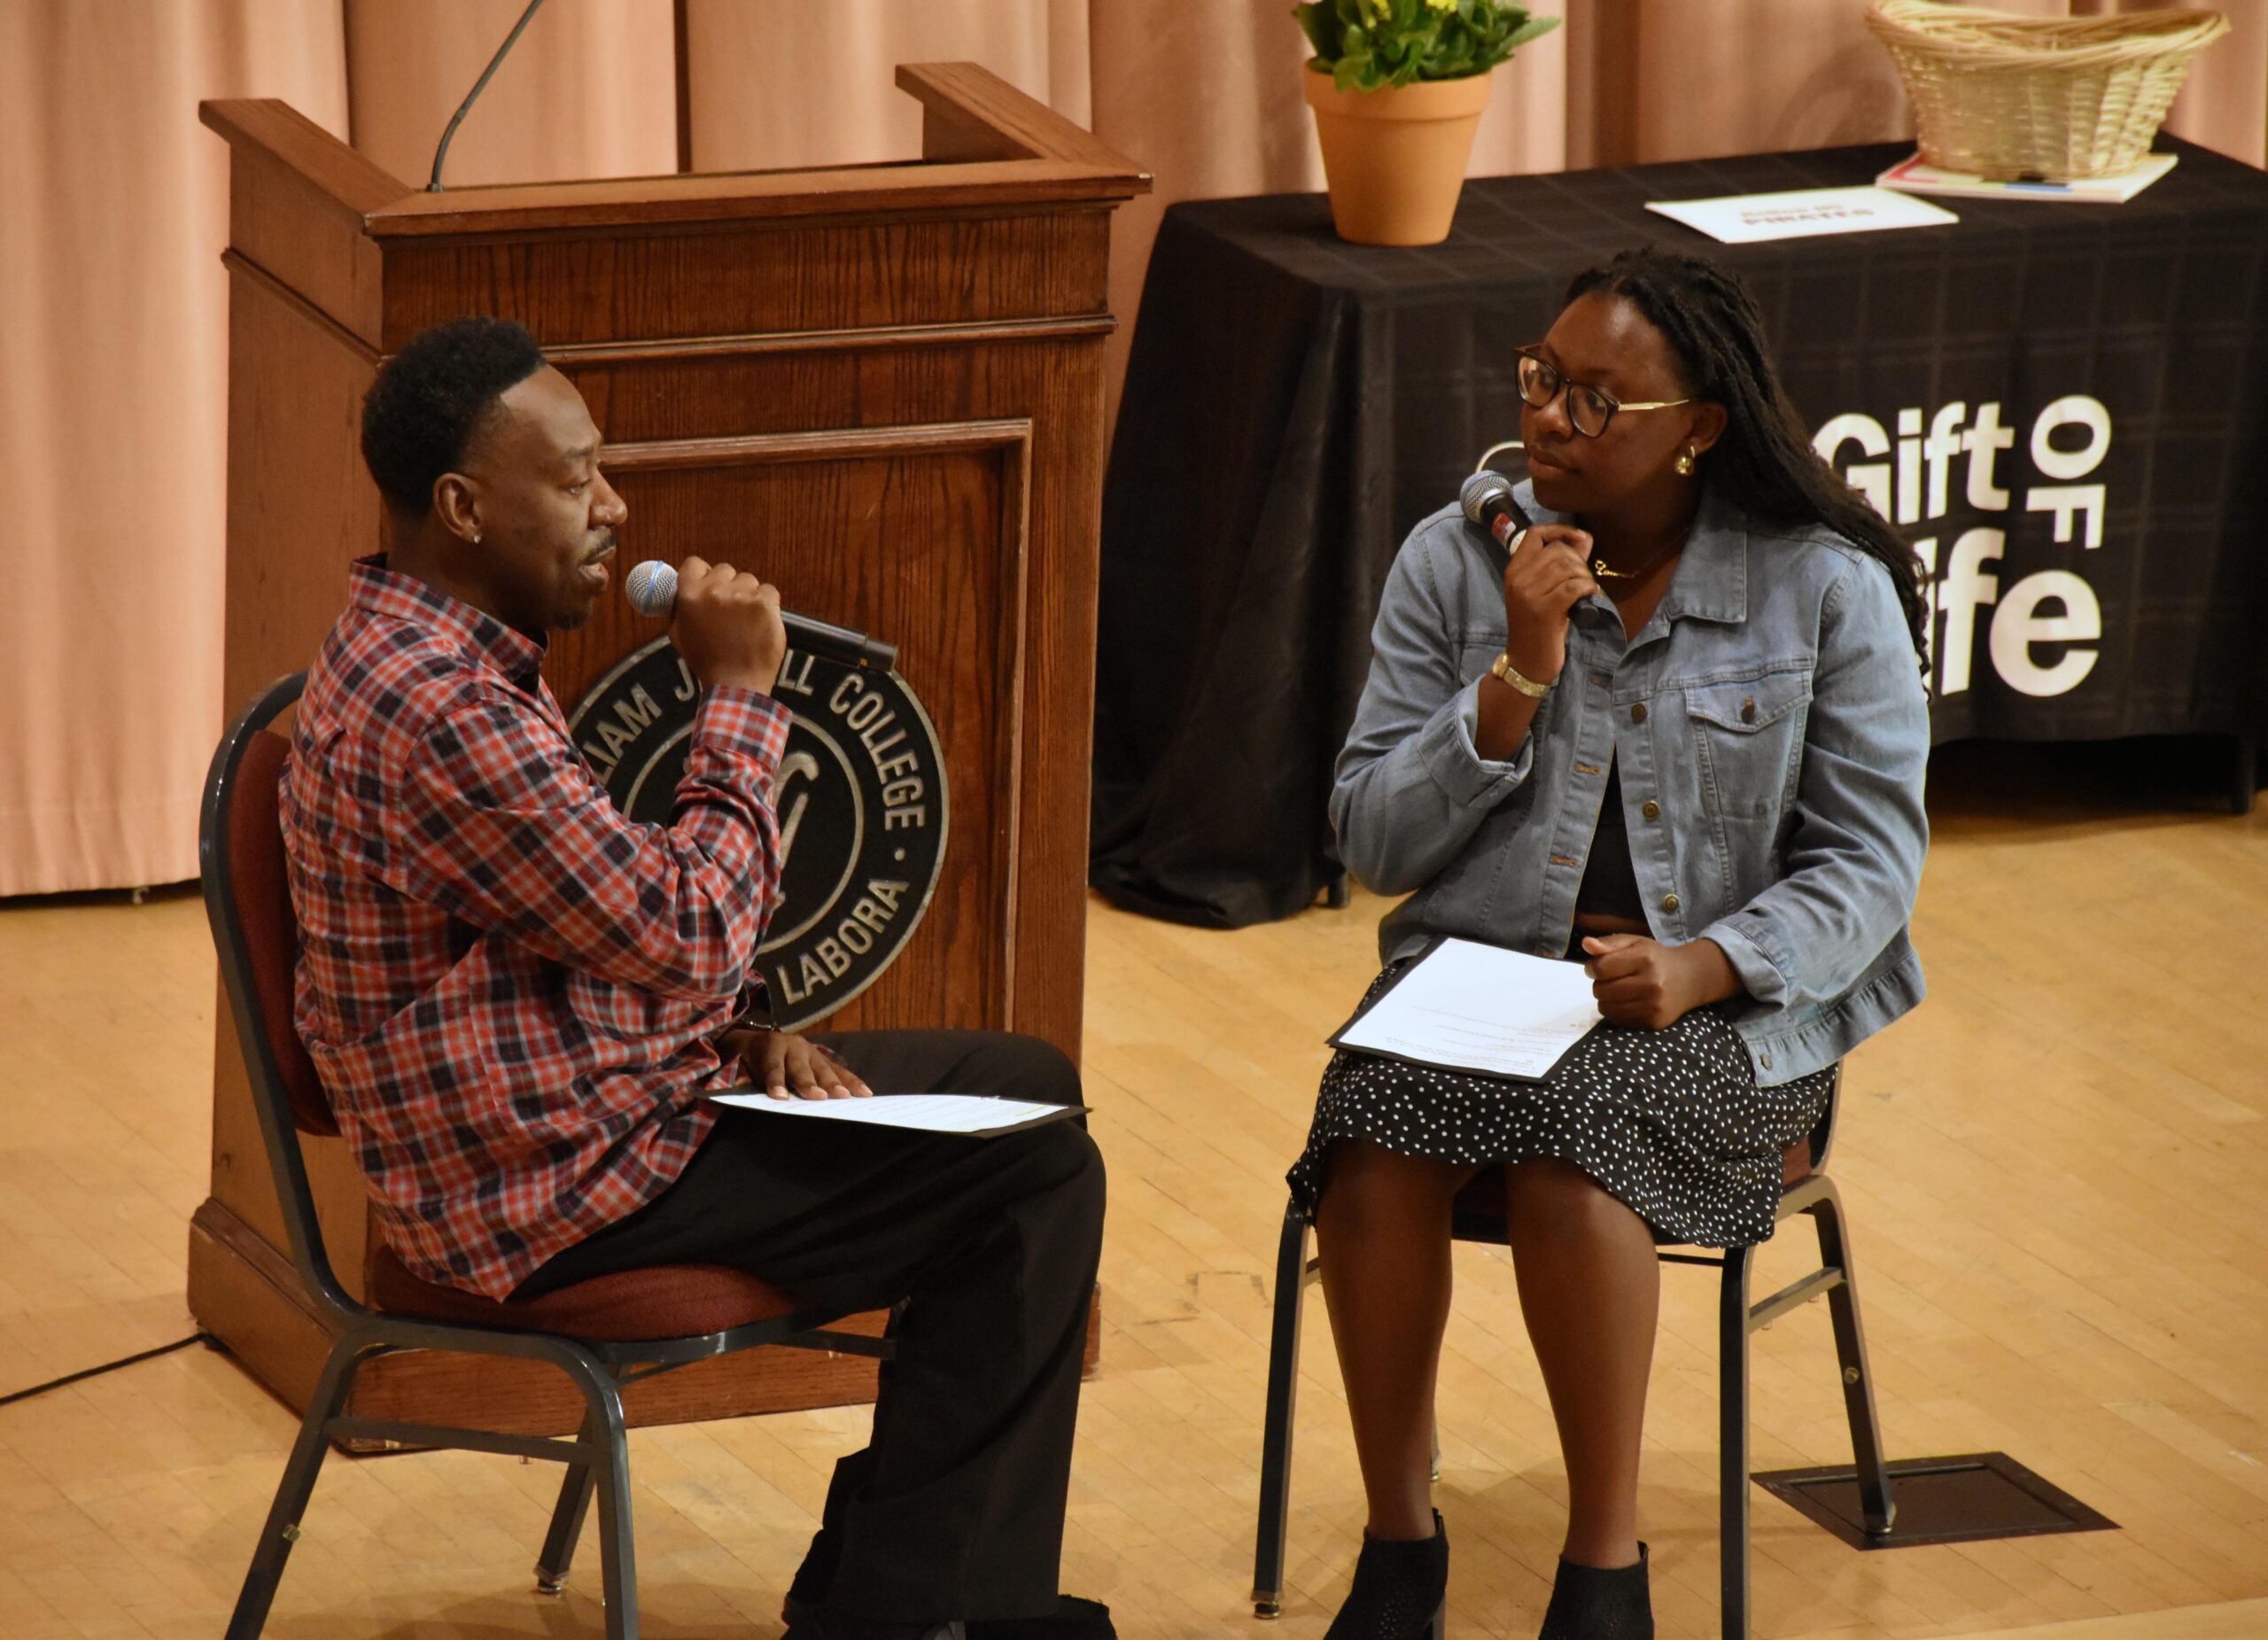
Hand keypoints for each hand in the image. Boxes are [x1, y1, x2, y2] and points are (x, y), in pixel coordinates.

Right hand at [671, 555, 787, 694]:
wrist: (736, 682)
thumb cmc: (707, 660)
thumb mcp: (679, 634)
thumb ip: (679, 608)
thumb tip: (680, 590)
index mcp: (690, 595)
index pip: (694, 563)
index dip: (702, 573)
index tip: (707, 584)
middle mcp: (715, 590)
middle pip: (724, 570)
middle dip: (727, 585)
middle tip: (729, 609)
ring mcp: (742, 595)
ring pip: (748, 580)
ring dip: (748, 594)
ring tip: (745, 620)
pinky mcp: (765, 603)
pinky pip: (768, 591)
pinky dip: (767, 604)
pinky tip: (760, 621)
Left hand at [729, 1028, 871, 1099]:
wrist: (762, 1039)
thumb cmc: (752, 1061)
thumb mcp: (742, 1066)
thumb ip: (744, 1078)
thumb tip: (739, 1090)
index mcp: (771, 1046)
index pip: (773, 1067)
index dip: (776, 1082)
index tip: (780, 1098)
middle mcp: (794, 1045)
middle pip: (802, 1068)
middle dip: (810, 1082)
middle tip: (818, 1096)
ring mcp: (812, 1051)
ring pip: (824, 1069)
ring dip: (835, 1084)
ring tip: (844, 1097)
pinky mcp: (825, 1059)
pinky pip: (841, 1071)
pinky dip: (853, 1082)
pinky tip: (865, 1093)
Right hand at [1501, 523, 1599, 684]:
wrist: (1528, 661)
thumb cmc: (1539, 626)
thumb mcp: (1544, 591)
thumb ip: (1561, 564)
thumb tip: (1584, 538)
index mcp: (1514, 571)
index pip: (1535, 534)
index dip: (1560, 530)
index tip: (1577, 538)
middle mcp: (1518, 579)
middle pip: (1556, 549)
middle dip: (1578, 560)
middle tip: (1583, 578)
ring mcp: (1529, 594)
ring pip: (1566, 567)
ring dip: (1584, 576)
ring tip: (1586, 589)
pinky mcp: (1544, 610)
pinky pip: (1573, 586)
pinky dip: (1587, 588)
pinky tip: (1590, 596)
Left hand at [1580, 934, 1740, 1029]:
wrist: (1689, 980)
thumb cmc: (1656, 958)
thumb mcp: (1634, 943)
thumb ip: (1609, 943)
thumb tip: (1586, 943)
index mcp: (1645, 958)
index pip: (1600, 968)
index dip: (1592, 968)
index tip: (1597, 967)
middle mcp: (1652, 983)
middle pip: (1600, 990)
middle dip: (1601, 984)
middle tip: (1614, 979)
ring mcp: (1653, 1006)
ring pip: (1605, 1008)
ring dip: (1606, 999)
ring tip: (1620, 990)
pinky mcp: (1653, 1022)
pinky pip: (1617, 1020)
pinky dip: (1616, 1012)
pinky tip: (1629, 1002)